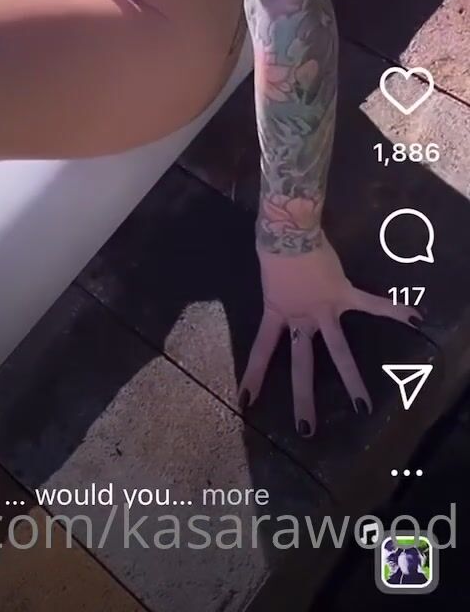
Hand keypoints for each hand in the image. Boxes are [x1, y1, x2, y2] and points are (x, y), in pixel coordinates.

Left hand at [238, 233, 421, 435]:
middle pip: (302, 363)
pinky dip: (393, 310)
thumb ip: (277, 285)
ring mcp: (324, 310)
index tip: (246, 401)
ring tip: (363, 406)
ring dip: (351, 379)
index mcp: (277, 312)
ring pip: (339, 351)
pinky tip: (415, 318)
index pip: (262, 349)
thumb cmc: (274, 245)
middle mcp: (301, 319)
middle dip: (303, 398)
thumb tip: (282, 281)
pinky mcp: (343, 294)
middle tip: (307, 431)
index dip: (254, 375)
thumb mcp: (269, 272)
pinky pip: (371, 305)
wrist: (290, 230)